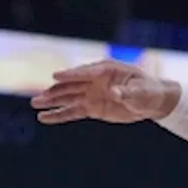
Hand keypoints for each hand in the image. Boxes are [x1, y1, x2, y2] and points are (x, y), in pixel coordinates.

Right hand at [29, 60, 179, 124]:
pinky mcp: (92, 108)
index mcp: (107, 70)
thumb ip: (127, 92)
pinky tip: (45, 117)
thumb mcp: (141, 91)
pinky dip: (59, 115)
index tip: (55, 76)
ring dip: (52, 101)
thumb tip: (116, 93)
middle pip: (71, 85)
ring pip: (68, 98)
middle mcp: (95, 80)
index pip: (86, 72)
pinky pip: (73, 111)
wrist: (152, 102)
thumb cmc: (148, 91)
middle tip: (38, 97)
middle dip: (55, 91)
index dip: (71, 74)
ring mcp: (92, 94)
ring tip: (35, 104)